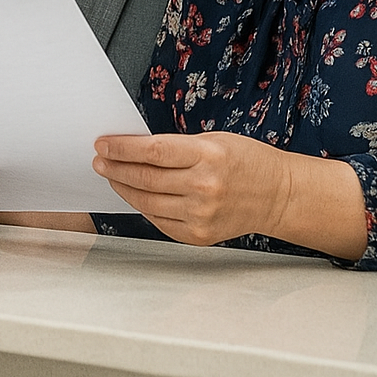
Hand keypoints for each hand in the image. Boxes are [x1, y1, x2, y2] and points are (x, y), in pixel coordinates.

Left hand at [93, 132, 292, 245]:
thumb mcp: (213, 141)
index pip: (153, 151)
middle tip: (99, 160)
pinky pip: (159, 220)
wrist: (277, 194)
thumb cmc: (245, 161)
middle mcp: (204, 187)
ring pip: (147, 201)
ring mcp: (202, 214)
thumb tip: (132, 149)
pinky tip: (134, 195)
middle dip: (115, 168)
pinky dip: (142, 207)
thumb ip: (175, 147)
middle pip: (145, 178)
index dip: (122, 148)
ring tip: (111, 176)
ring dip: (123, 188)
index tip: (102, 144)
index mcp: (208, 156)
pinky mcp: (199, 235)